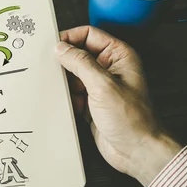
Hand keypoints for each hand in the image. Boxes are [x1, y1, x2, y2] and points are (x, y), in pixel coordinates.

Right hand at [56, 26, 180, 186]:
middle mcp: (109, 68)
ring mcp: (99, 86)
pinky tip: (70, 105)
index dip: (69, 37)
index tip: (52, 46)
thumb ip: (80, 63)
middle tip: (50, 68)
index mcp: (118, 56)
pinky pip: (72, 93)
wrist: (136, 152)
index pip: (88, 35)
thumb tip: (61, 48)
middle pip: (78, 54)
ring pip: (72, 74)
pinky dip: (67, 98)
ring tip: (62, 90)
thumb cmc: (132, 119)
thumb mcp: (103, 85)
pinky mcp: (91, 102)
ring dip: (64, 82)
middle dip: (64, 62)